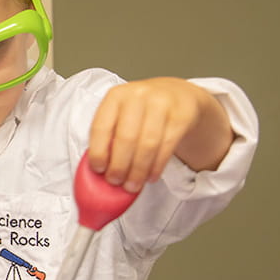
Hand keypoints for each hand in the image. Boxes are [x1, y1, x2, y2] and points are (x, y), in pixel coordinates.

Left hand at [88, 77, 232, 192]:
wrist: (177, 94)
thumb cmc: (141, 110)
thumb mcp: (121, 114)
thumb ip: (109, 137)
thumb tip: (99, 171)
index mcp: (115, 96)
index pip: (101, 127)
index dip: (98, 152)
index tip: (98, 170)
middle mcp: (138, 96)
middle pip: (126, 138)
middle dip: (119, 166)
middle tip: (116, 182)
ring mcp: (162, 103)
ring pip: (148, 145)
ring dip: (138, 171)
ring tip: (132, 185)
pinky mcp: (181, 115)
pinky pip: (167, 147)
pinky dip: (157, 166)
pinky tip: (150, 177)